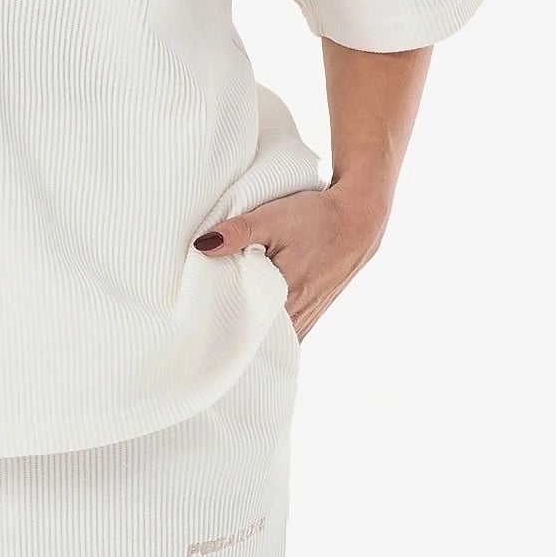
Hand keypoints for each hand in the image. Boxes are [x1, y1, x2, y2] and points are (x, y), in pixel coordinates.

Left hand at [191, 172, 391, 342]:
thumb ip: (237, 231)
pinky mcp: (311, 314)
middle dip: (230, 334)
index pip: (243, 330)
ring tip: (220, 325)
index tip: (198, 329)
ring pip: (269, 338)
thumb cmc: (316, 218)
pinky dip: (265, 329)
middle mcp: (298, 317)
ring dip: (248, 333)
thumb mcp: (274, 217)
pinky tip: (248, 322)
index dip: (220, 330)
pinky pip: (282, 332)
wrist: (357, 219)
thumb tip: (202, 247)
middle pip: (254, 339)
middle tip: (202, 329)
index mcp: (285, 298)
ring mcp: (306, 319)